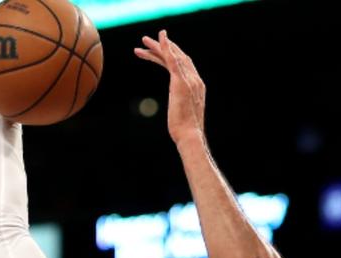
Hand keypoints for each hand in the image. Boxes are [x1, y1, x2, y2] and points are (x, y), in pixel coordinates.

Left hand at [134, 30, 205, 144]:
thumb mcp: (183, 115)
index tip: (160, 52)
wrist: (190, 135)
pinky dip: (166, 47)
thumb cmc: (185, 131)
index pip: (185, 66)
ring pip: (173, 56)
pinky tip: (159, 39)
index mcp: (197, 88)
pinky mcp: (181, 82)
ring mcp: (190, 80)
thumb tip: (178, 111)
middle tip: (148, 42)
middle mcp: (196, 81)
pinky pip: (172, 59)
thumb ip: (181, 106)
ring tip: (143, 41)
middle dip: (164, 48)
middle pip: (180, 58)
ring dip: (159, 47)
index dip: (173, 56)